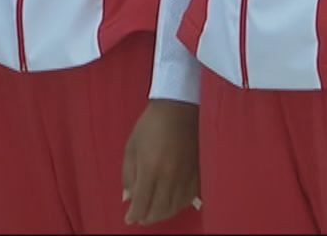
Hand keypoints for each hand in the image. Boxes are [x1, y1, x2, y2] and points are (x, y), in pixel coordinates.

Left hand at [121, 99, 199, 225]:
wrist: (179, 108)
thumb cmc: (151, 125)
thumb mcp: (131, 147)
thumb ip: (128, 174)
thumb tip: (128, 198)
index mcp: (151, 168)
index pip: (142, 202)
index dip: (135, 214)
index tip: (129, 219)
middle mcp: (170, 176)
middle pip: (160, 209)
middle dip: (148, 217)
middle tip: (140, 218)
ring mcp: (186, 176)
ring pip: (175, 207)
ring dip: (162, 214)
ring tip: (152, 213)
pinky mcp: (198, 174)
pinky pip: (188, 199)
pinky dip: (177, 206)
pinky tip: (170, 205)